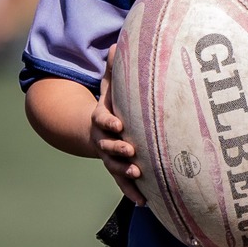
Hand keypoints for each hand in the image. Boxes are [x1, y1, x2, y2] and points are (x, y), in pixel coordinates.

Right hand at [91, 58, 145, 204]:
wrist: (101, 127)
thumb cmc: (113, 103)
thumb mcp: (110, 85)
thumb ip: (115, 69)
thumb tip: (116, 44)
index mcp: (101, 119)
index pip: (103, 120)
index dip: (109, 122)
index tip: (119, 124)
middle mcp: (103, 140)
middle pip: (107, 146)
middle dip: (118, 148)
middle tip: (131, 150)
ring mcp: (110, 156)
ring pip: (115, 166)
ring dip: (126, 173)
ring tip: (139, 176)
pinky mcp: (119, 169)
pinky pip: (124, 183)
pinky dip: (132, 192)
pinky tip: (145, 202)